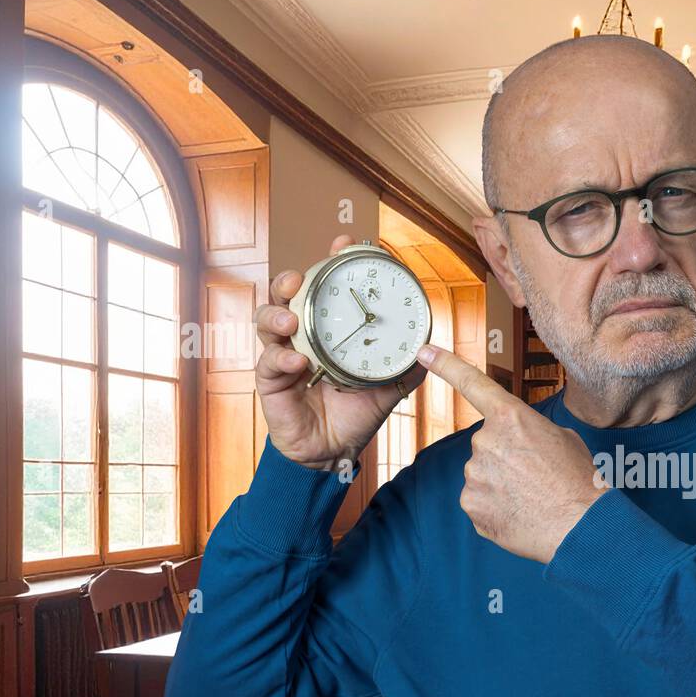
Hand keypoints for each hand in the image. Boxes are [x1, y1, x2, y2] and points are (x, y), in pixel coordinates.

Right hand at [252, 235, 425, 472]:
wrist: (335, 452)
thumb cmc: (355, 414)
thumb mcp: (387, 387)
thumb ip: (406, 366)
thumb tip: (428, 345)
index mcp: (329, 330)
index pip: (325, 288)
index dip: (331, 263)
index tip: (343, 244)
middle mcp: (303, 335)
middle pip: (286, 295)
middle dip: (289, 279)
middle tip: (299, 279)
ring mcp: (283, 355)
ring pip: (267, 320)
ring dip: (276, 313)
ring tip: (290, 318)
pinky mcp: (271, 381)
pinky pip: (268, 362)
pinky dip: (280, 357)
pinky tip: (296, 360)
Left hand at [417, 345, 607, 562]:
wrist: (580, 525)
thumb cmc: (578, 481)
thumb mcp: (562, 439)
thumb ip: (529, 431)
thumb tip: (518, 442)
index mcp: (511, 417)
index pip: (472, 383)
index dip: (445, 365)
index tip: (424, 352)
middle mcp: (485, 441)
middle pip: (487, 445)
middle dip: (505, 458)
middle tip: (535, 476)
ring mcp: (474, 474)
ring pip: (482, 474)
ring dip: (500, 484)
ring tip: (531, 498)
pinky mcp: (470, 504)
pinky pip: (478, 500)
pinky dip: (495, 507)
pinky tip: (518, 513)